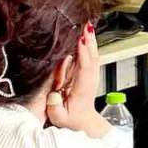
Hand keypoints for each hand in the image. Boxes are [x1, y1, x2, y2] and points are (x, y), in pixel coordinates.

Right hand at [46, 23, 108, 138]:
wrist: (83, 122)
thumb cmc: (70, 119)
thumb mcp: (60, 118)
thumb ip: (55, 107)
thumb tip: (54, 94)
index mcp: (83, 88)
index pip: (85, 68)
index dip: (83, 53)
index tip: (80, 41)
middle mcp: (90, 79)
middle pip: (92, 57)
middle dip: (89, 41)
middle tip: (86, 26)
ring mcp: (91, 76)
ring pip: (93, 55)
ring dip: (91, 40)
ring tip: (87, 26)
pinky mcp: (89, 73)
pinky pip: (91, 56)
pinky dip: (90, 45)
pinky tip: (87, 35)